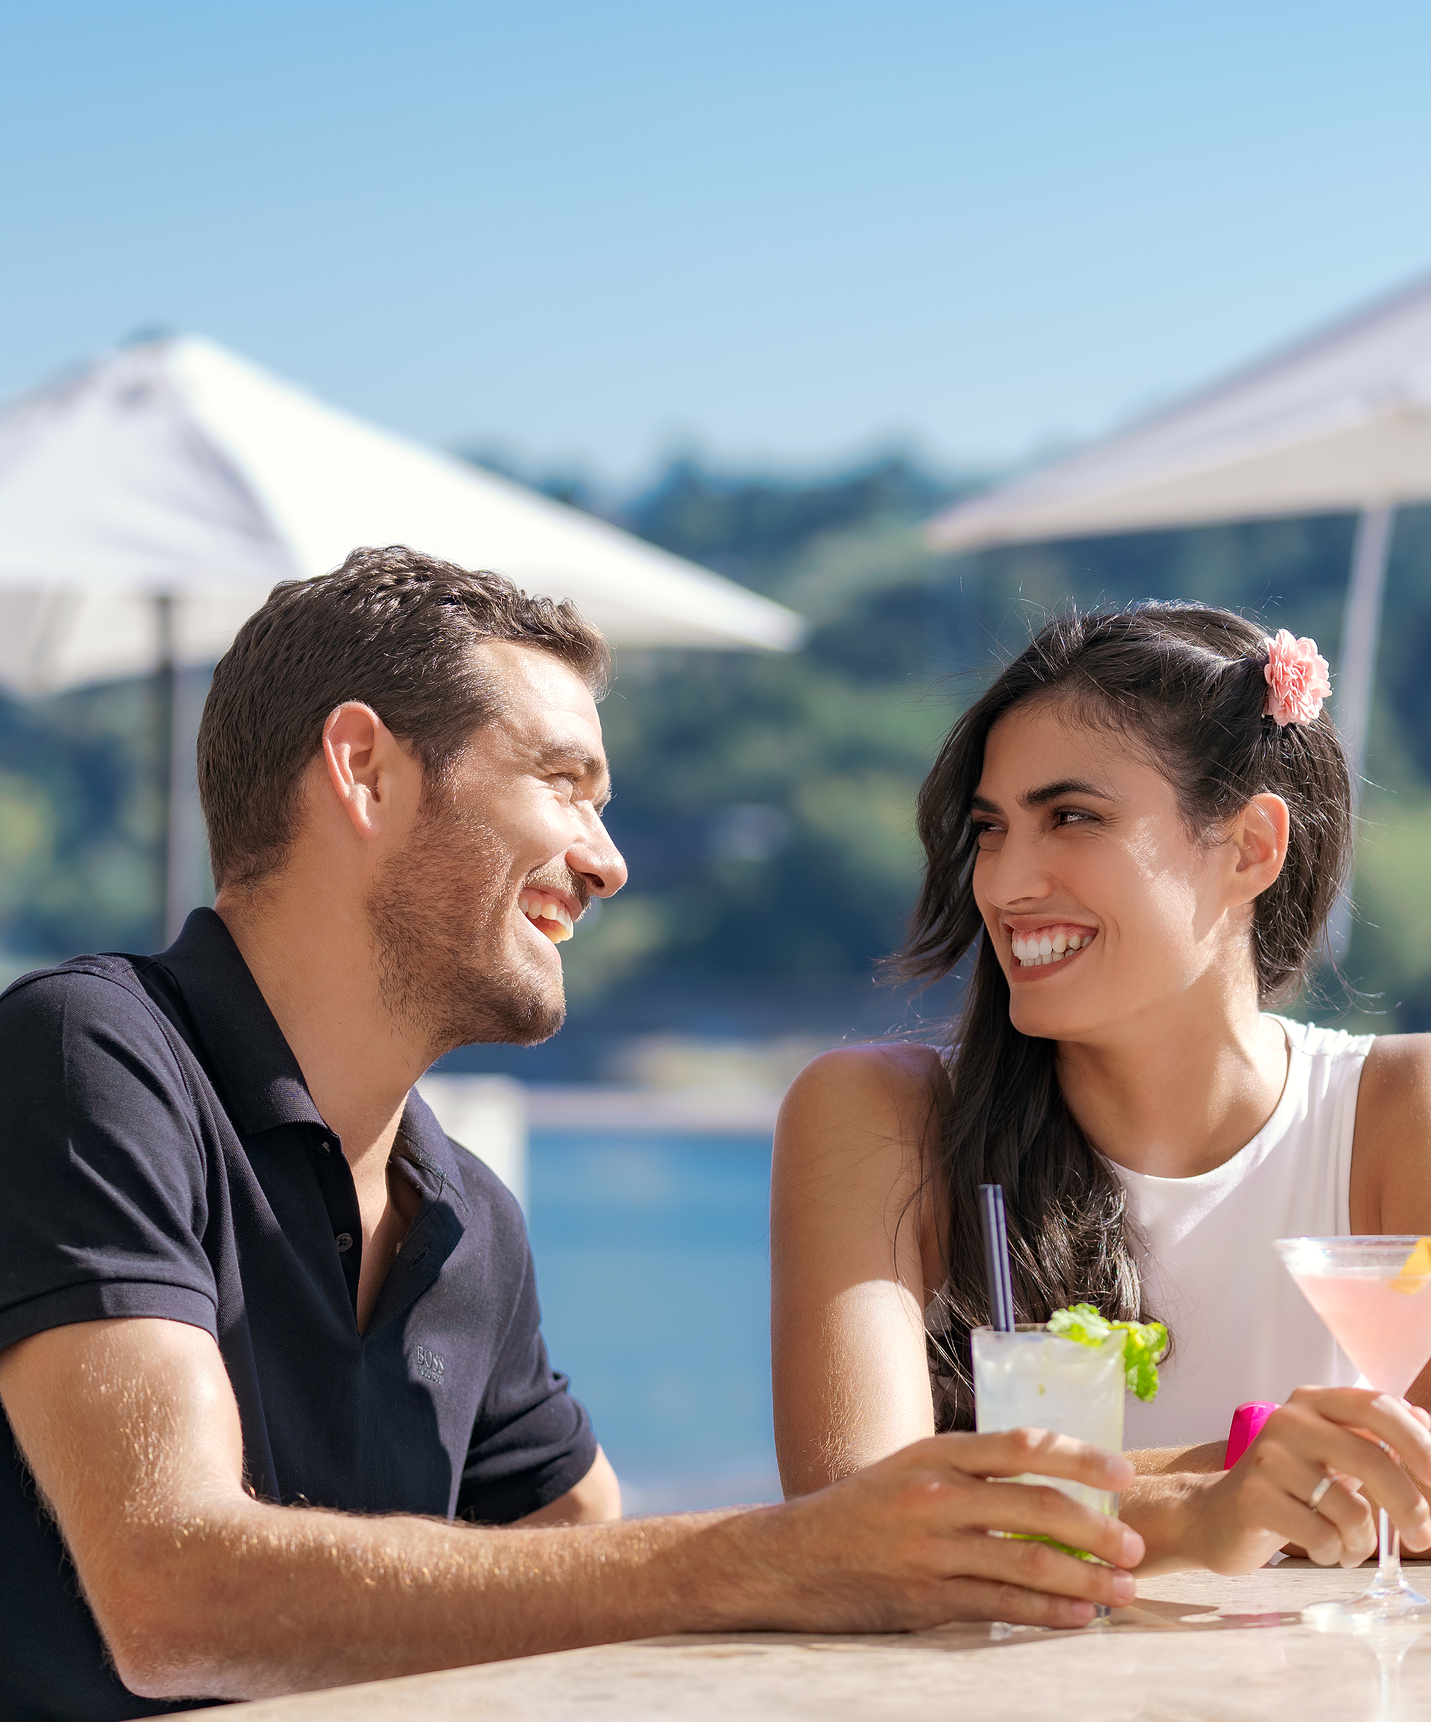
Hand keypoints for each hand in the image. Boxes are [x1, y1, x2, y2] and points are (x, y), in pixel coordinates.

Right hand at [769, 1426, 1141, 1631]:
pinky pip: (1000, 1605)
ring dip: (1086, 1577)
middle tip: (1136, 1544)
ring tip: (1123, 1587)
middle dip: (1098, 1527)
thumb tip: (1044, 1482)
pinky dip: (1048, 1612)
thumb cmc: (859, 1512)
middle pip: (1036, 1506)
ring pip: (1027, 1561)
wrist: (791, 1558)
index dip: (1080, 1457)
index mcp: (935, 1454)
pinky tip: (1080, 1616)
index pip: (1022, 1446)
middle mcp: (935, 1496)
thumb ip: (967, 1473)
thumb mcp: (908, 1470)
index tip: (1122, 1473)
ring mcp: (930, 1550)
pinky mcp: (926, 1600)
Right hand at [1194, 1387, 1430, 1573]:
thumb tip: (1429, 1428)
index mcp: (1316, 1401)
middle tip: (1424, 1536)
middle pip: (1372, 1460)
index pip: (1380, 1407)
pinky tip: (1322, 1550)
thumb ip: (1376, 1441)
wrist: (1218, 1515)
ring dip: (1362, 1542)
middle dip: (1410, 1506)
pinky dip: (1334, 1553)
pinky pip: (1322, 1536)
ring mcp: (1268, 1457)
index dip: (1421, 1442)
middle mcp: (1290, 1420)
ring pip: (1350, 1509)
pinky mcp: (1253, 1497)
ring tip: (1349, 1547)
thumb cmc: (1291, 1488)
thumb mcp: (1334, 1455)